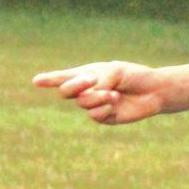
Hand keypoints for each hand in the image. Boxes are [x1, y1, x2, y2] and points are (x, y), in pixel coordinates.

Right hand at [32, 62, 161, 124]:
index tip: (36, 81)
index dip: (48, 80)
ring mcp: (94, 105)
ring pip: (82, 103)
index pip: (63, 78)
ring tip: (114, 94)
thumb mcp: (114, 71)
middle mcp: (86, 90)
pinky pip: (94, 115)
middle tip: (91, 80)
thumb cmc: (133, 76)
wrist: (153, 91)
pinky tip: (115, 104)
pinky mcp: (104, 117)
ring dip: (96, 97)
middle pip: (66, 91)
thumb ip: (97, 81)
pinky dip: (104, 109)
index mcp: (86, 75)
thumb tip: (87, 96)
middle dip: (75, 85)